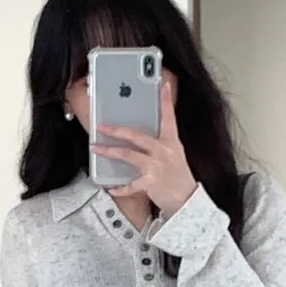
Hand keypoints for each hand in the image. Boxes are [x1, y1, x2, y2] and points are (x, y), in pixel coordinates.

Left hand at [91, 80, 197, 216]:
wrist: (189, 201)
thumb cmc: (179, 178)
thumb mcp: (175, 155)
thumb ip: (160, 144)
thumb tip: (140, 138)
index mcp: (171, 142)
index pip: (169, 117)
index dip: (166, 100)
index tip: (164, 85)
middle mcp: (164, 151)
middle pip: (137, 135)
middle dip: (117, 129)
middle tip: (101, 125)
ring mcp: (157, 167)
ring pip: (128, 155)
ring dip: (110, 151)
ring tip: (96, 148)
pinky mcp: (151, 183)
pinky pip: (130, 184)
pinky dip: (120, 188)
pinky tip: (111, 187)